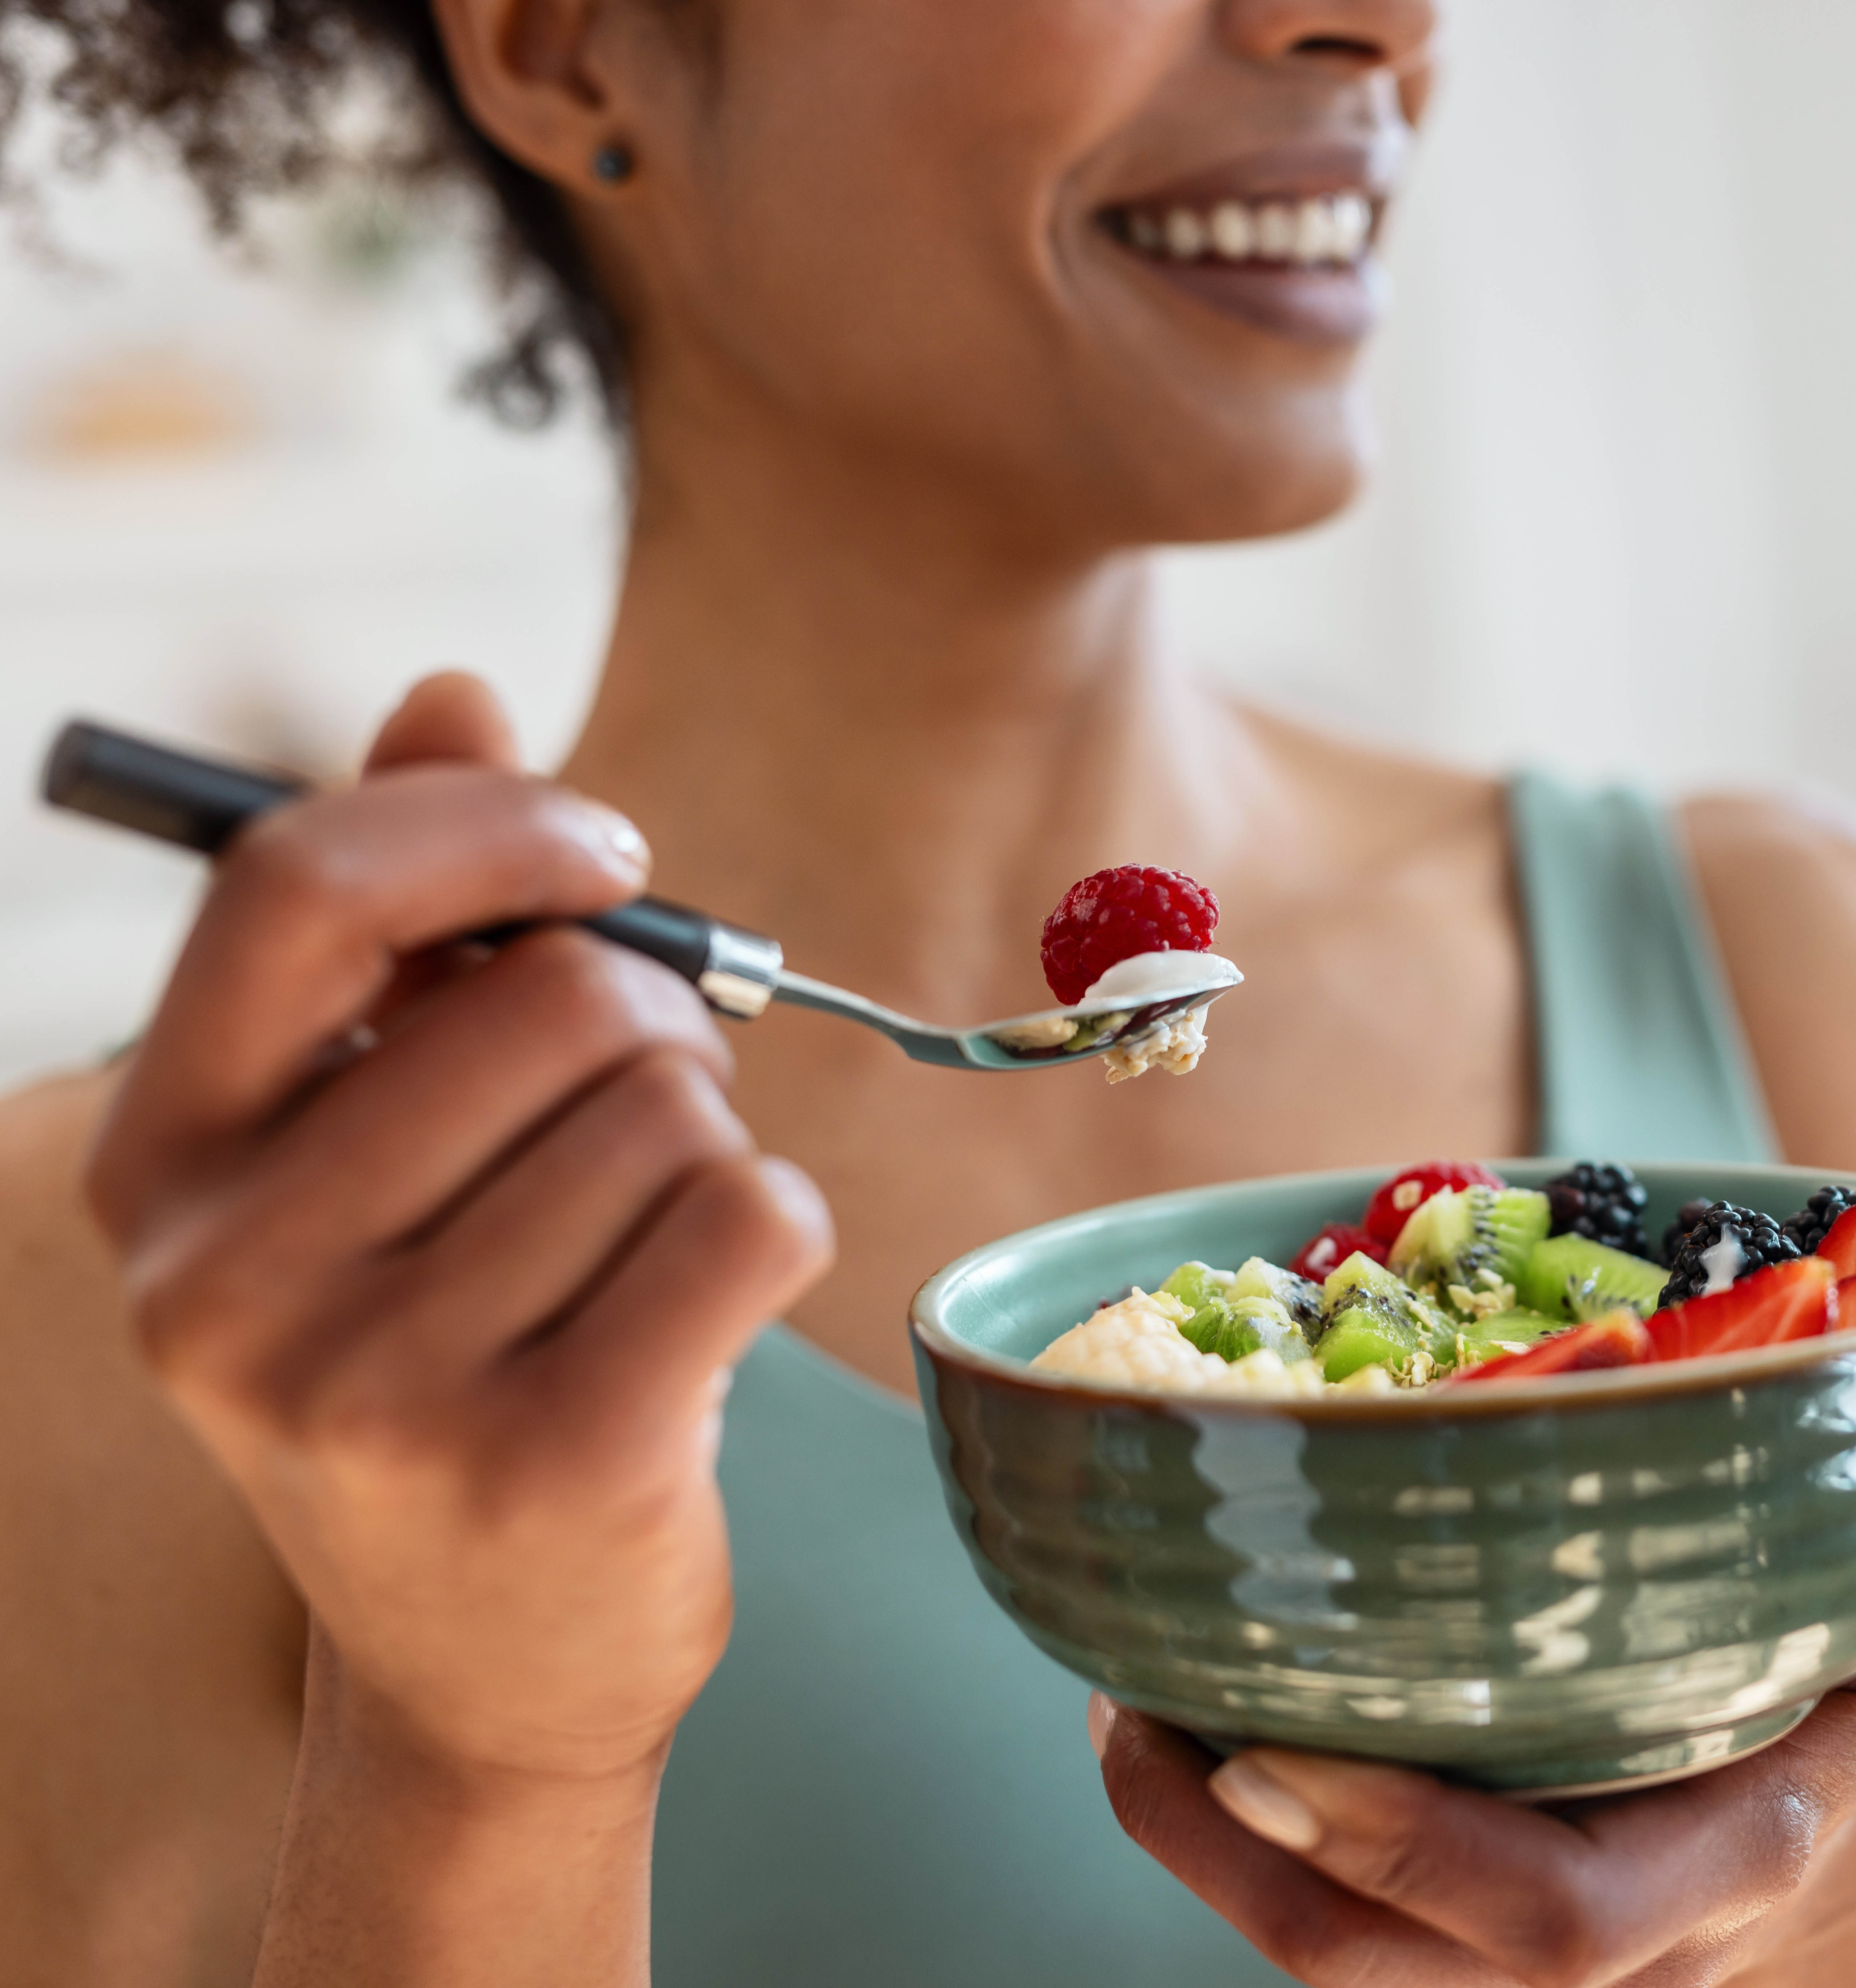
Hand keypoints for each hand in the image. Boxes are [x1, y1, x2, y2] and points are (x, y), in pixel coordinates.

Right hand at [86, 673, 833, 1792]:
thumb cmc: (451, 1346)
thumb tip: (455, 692)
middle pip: (553, 998)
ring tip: (636, 1251)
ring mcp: (380, 1390)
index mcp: (165, 1168)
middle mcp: (233, 1279)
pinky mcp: (553, 1462)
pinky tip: (708, 1310)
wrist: (488, 1663)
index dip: (487, 824)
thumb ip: (404, 919)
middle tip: (632, 1132)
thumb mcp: (381, 1146)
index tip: (601, 850)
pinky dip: (775, 1233)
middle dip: (650, 1033)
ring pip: (669, 1111)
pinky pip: (751, 1216)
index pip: (303, 888)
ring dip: (702, 1150)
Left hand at [1097, 1557, 1855, 1987]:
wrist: (1798, 1805)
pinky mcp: (1434, 1919)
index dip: (1402, 1847)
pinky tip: (1172, 1704)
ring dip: (1192, 1842)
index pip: (1547, 1925)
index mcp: (1716, 1870)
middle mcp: (1598, 1937)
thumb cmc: (1840, 1695)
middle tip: (1136, 1712)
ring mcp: (1498, 1949)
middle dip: (1231, 1858)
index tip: (1267, 1748)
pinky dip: (1221, 1823)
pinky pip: (1310, 1907)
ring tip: (1126, 1695)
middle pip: (1375, 1965)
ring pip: (1315, 1950)